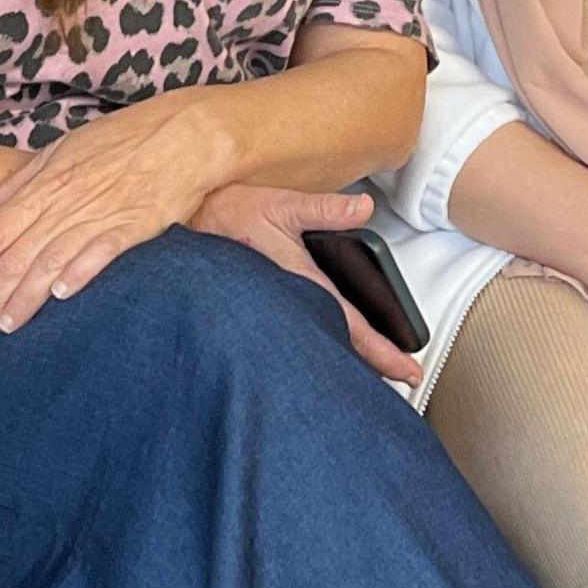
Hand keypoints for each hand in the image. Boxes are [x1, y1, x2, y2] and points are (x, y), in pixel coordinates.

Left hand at [0, 91, 233, 343]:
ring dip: (25, 299)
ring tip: (4, 329)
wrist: (184, 133)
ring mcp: (101, 214)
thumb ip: (16, 184)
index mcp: (45, 184)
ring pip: (50, 261)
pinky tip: (61, 296)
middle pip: (15, 257)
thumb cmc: (121, 140)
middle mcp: (66, 202)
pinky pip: (102, 251)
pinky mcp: (136, 224)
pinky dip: (80, 272)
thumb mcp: (61, 150)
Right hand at [186, 184, 422, 383]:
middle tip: (399, 381)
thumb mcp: (279, 206)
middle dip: (367, 369)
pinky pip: (291, 342)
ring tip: (367, 376)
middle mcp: (286, 308)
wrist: (178, 230)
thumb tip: (362, 207)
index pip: (350, 327)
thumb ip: (323, 209)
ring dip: (339, 362)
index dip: (383, 353)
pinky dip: (311, 351)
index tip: (408, 372)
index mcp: (298, 283)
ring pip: (312, 350)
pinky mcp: (257, 318)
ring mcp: (271, 317)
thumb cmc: (224, 217)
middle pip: (335, 350)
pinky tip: (320, 354)